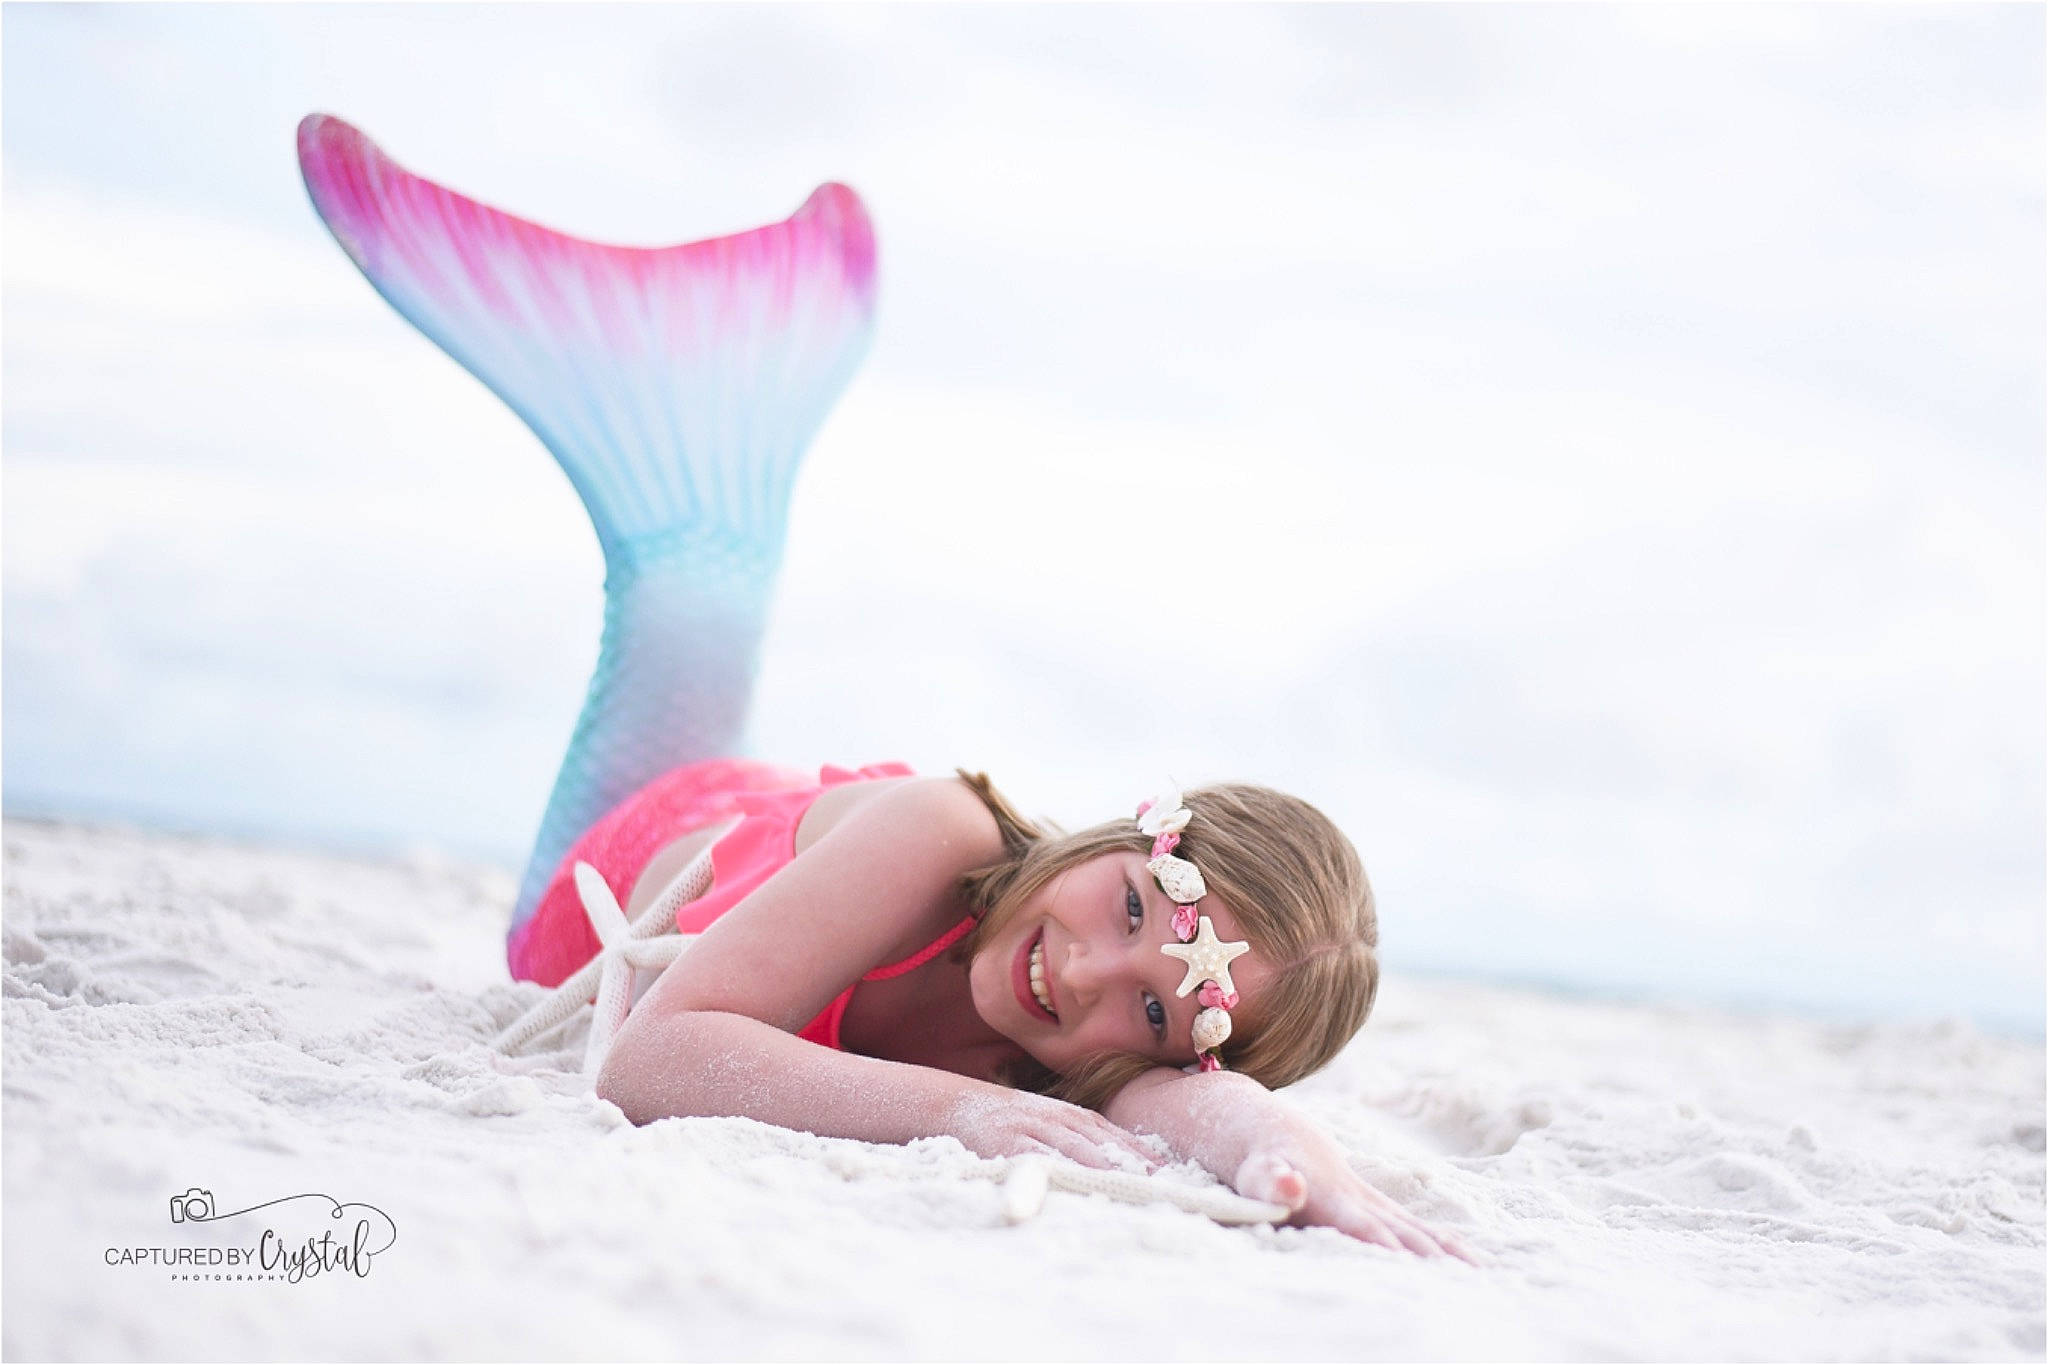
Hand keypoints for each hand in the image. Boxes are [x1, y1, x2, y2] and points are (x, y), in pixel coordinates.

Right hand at [944, 1087, 1161, 1171]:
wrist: (962, 1104)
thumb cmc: (1016, 1120)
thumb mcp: (1055, 1122)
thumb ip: (1088, 1141)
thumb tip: (1136, 1167)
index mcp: (1077, 1117)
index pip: (1121, 1139)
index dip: (1148, 1159)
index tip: (1176, 1180)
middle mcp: (1062, 1121)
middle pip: (1108, 1148)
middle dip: (1136, 1171)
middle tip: (1166, 1192)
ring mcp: (1037, 1131)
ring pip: (1081, 1155)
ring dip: (1109, 1175)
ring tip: (1136, 1194)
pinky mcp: (1012, 1146)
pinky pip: (1042, 1162)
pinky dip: (1063, 1176)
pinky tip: (1081, 1190)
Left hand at [1233, 1139, 1476, 1261]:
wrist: (1276, 1136)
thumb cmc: (1261, 1166)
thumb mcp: (1257, 1175)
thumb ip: (1272, 1183)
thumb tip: (1290, 1187)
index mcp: (1334, 1201)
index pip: (1367, 1228)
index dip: (1390, 1248)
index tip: (1419, 1271)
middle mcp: (1361, 1201)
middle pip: (1403, 1233)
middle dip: (1433, 1259)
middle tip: (1467, 1287)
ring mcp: (1374, 1203)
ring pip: (1416, 1229)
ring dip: (1448, 1252)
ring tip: (1482, 1277)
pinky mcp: (1379, 1208)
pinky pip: (1416, 1228)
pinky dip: (1444, 1245)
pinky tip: (1469, 1262)